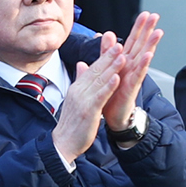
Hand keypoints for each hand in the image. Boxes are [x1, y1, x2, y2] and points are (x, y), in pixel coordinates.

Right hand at [54, 40, 125, 169]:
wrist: (63, 142)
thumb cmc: (72, 123)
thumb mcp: (76, 98)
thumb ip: (80, 81)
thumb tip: (81, 63)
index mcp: (77, 88)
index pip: (92, 69)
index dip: (104, 57)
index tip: (114, 45)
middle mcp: (79, 91)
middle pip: (96, 71)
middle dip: (109, 57)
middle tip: (119, 44)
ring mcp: (83, 100)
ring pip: (99, 81)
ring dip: (111, 67)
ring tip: (122, 55)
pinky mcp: (88, 111)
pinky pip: (100, 96)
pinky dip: (108, 86)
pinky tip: (116, 78)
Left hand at [101, 13, 161, 129]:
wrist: (113, 115)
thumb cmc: (112, 93)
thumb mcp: (106, 68)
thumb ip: (106, 51)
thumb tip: (105, 33)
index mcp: (124, 61)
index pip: (132, 41)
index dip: (138, 28)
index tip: (145, 14)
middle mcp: (131, 66)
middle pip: (141, 44)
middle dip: (148, 30)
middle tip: (155, 16)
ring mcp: (133, 76)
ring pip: (143, 57)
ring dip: (151, 44)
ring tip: (158, 32)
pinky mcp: (132, 87)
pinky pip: (139, 73)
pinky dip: (144, 64)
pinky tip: (149, 55)